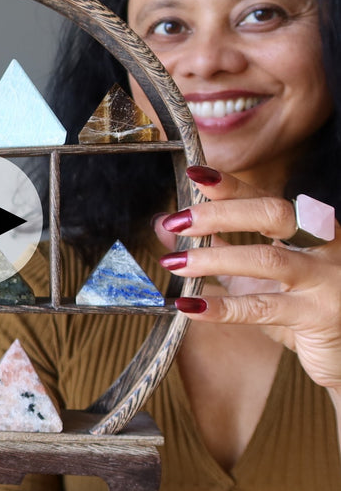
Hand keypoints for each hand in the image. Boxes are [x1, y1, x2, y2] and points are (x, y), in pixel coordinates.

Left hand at [154, 165, 340, 392]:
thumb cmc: (301, 305)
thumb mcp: (254, 273)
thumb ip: (215, 246)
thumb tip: (165, 225)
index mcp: (309, 227)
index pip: (264, 197)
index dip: (229, 186)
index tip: (195, 174)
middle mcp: (324, 245)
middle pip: (273, 214)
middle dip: (220, 214)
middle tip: (177, 221)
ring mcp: (326, 280)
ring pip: (267, 259)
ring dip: (213, 258)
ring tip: (173, 262)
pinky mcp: (319, 316)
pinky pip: (264, 308)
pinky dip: (222, 307)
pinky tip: (190, 306)